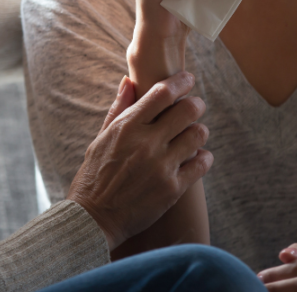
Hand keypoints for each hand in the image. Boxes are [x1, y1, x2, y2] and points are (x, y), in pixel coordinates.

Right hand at [66, 72, 212, 250]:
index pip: (163, 93)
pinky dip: (204, 158)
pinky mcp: (172, 189)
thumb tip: (129, 80)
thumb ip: (119, 108)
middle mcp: (146, 143)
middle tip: (195, 107)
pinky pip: (202, 164)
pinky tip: (196, 158)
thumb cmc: (94, 175)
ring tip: (193, 135)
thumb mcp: (101, 138)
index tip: (188, 79)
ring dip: (199, 132)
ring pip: (198, 135)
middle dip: (196, 104)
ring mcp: (161, 166)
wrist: (93, 218)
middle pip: (188, 110)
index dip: (181, 81)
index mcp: (127, 127)